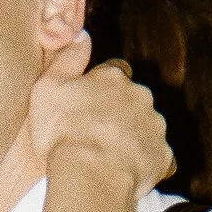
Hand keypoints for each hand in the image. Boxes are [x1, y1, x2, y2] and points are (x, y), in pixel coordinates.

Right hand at [27, 35, 174, 197]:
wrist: (91, 175)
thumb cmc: (64, 132)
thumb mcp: (48, 88)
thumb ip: (68, 58)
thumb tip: (82, 36)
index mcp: (114, 78)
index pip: (114, 71)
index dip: (101, 87)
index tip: (88, 104)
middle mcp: (141, 96)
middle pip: (133, 99)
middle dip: (120, 111)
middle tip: (96, 132)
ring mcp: (155, 126)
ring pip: (146, 126)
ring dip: (132, 136)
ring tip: (109, 156)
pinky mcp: (163, 155)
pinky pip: (156, 155)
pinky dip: (145, 161)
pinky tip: (125, 172)